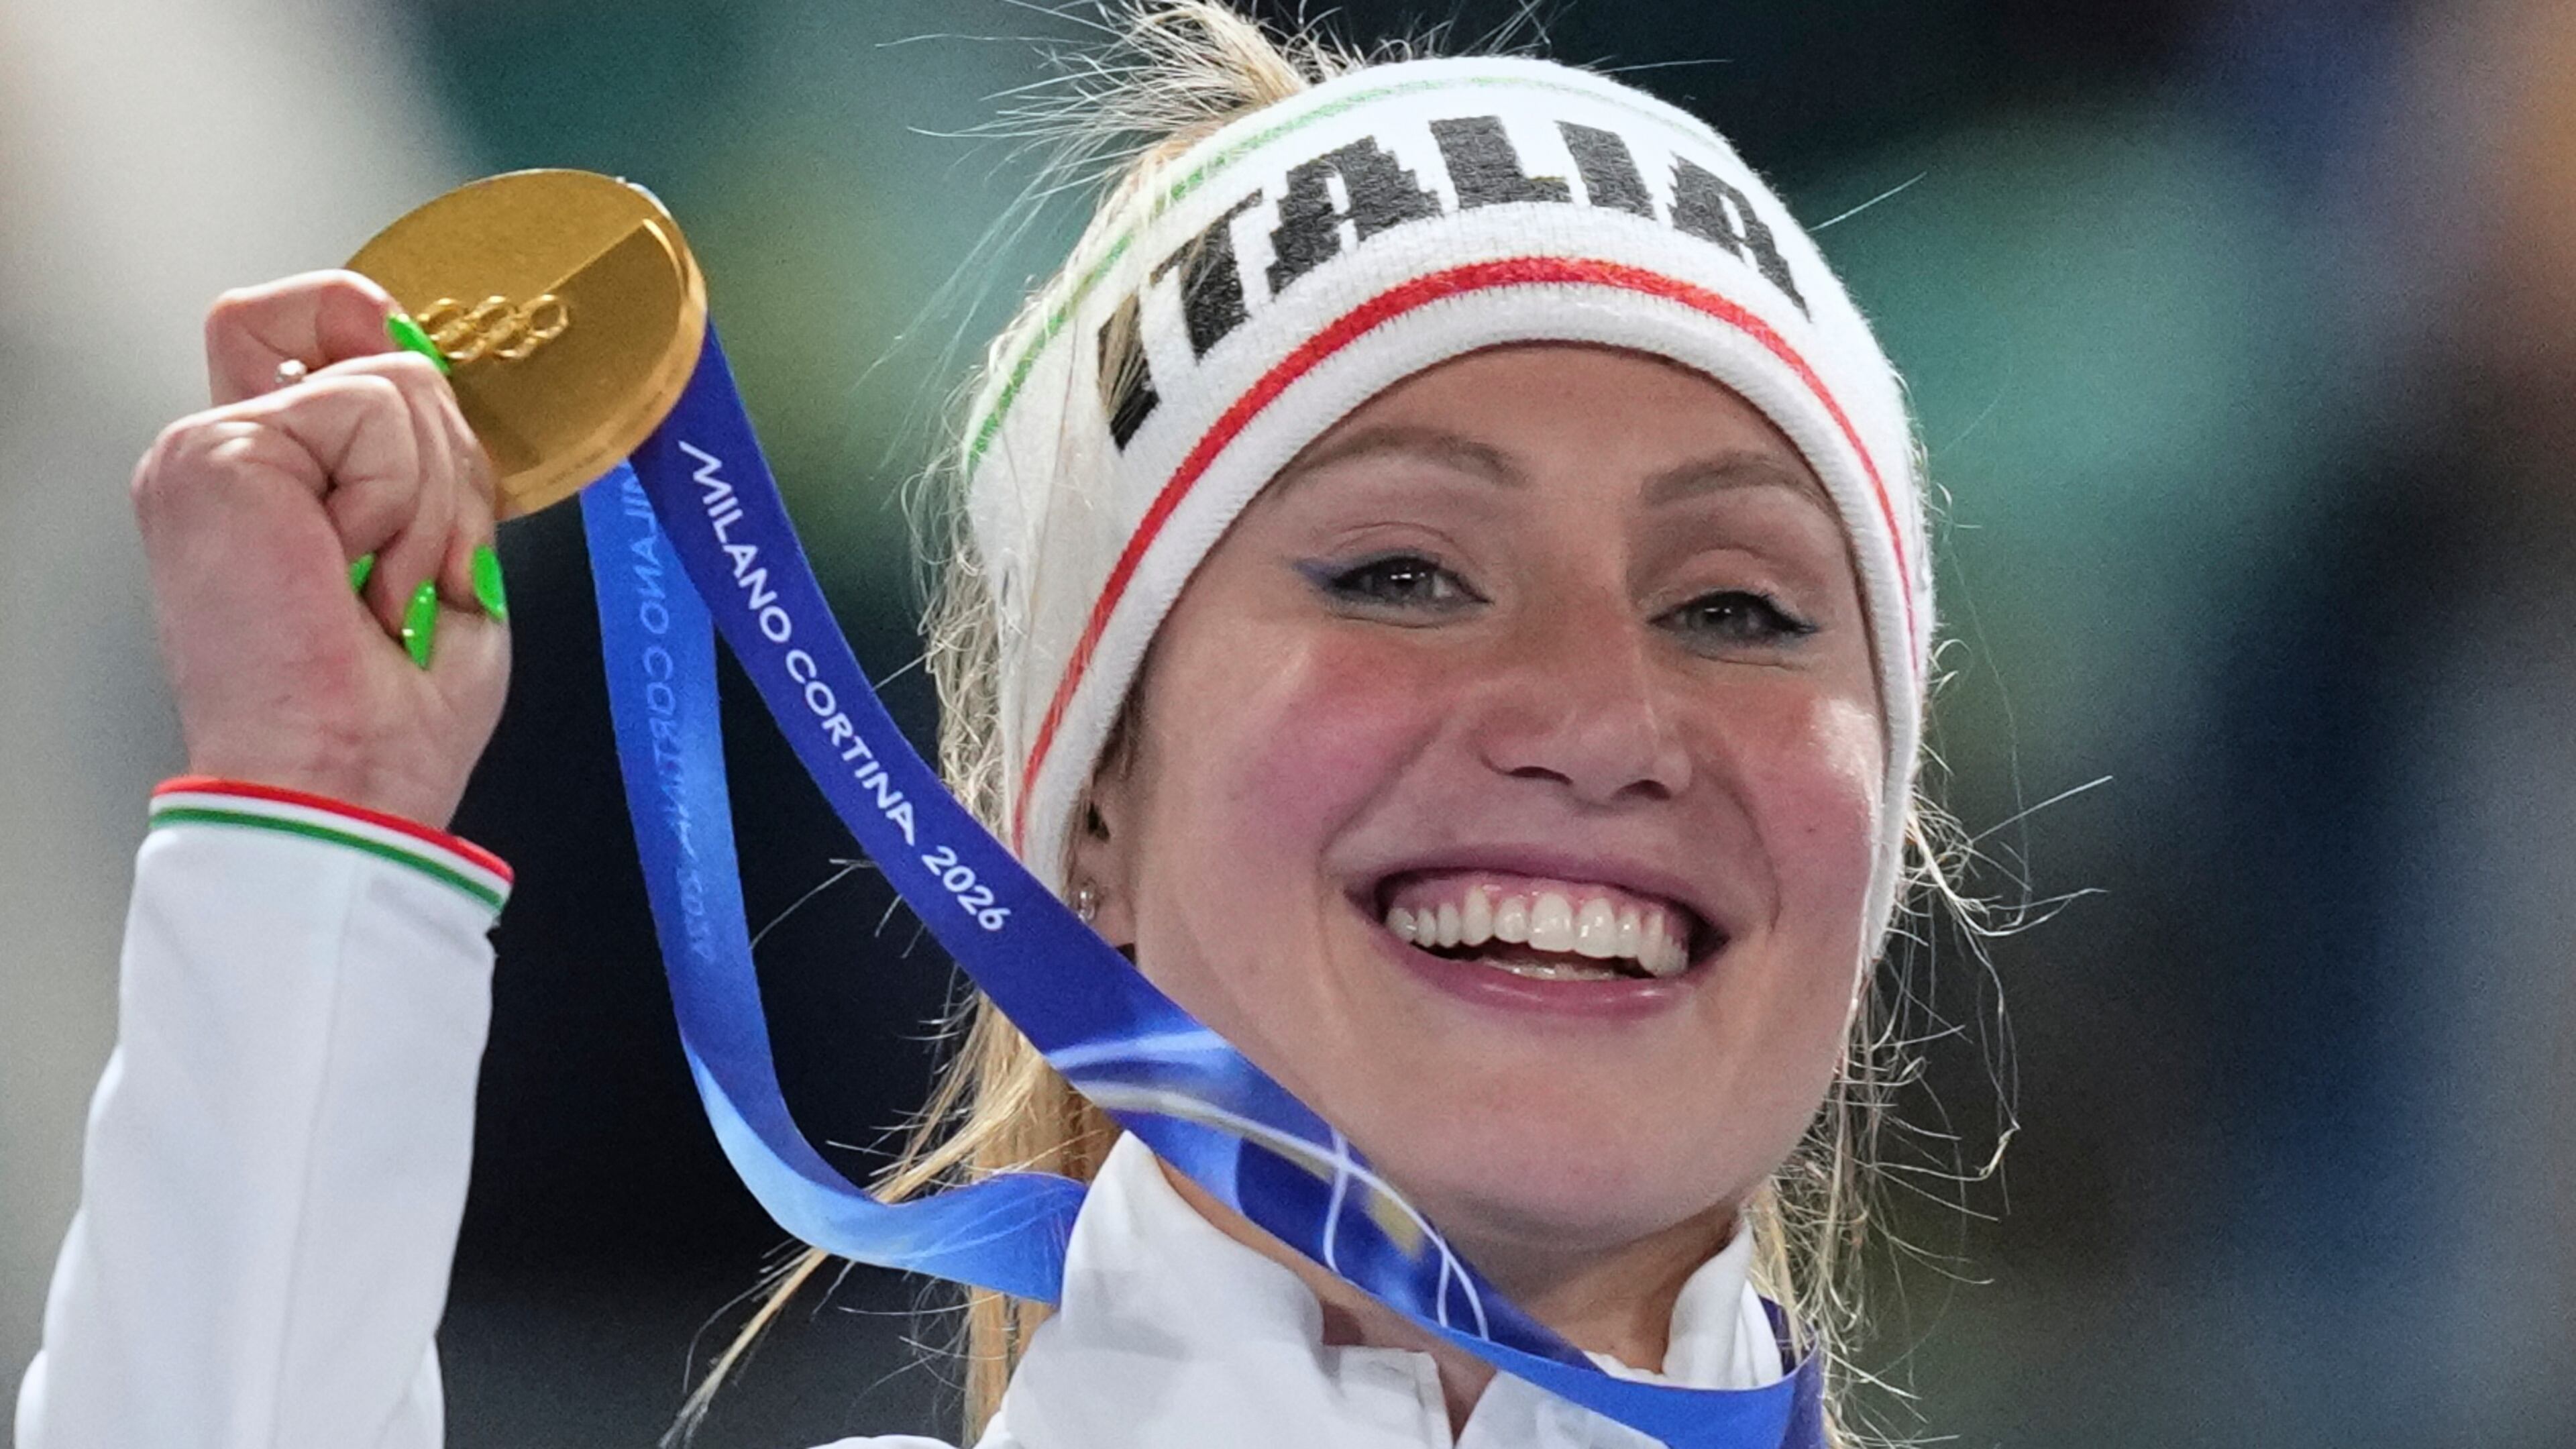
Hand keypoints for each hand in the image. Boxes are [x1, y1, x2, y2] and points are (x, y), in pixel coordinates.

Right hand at [133, 270, 509, 828]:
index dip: (385, 334)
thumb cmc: (386, 710)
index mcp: (270, 477)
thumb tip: (430, 367)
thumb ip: (420, 459)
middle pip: (379, 350)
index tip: (435, 427)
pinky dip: (399, 503)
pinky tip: (352, 576)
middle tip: (413, 572)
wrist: (344, 782)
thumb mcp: (435, 557)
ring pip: (394, 383)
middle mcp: (226, 452)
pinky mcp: (220, 451)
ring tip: (381, 590)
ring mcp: (211, 446)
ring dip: (430, 504)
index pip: (315, 320)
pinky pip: (371, 410)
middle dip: (447, 466)